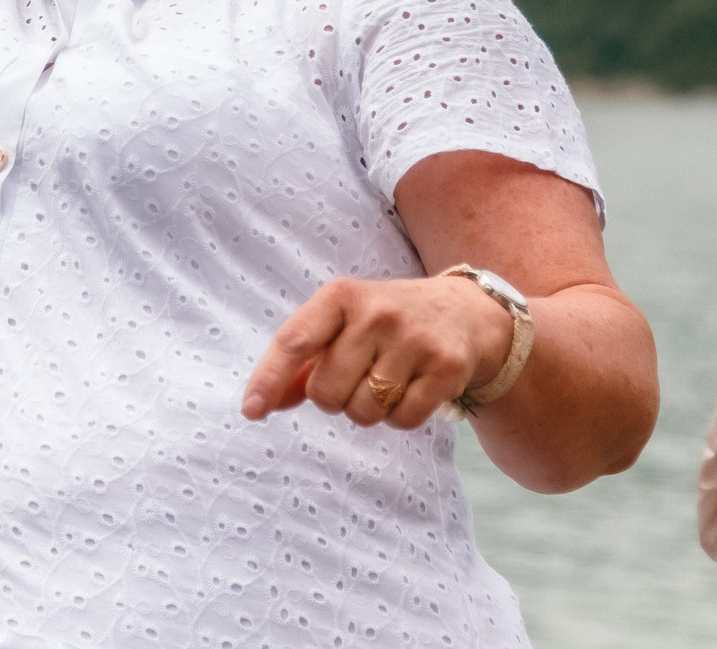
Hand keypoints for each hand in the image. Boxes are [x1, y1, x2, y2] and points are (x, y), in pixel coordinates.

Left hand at [240, 275, 512, 431]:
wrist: (465, 312)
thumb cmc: (386, 323)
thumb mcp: (342, 324)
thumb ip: (302, 363)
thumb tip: (261, 404)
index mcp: (342, 296)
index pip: (295, 341)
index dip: (268, 379)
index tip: (252, 411)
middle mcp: (377, 313)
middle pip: (326, 393)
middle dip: (335, 399)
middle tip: (358, 378)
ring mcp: (414, 340)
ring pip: (364, 411)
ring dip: (369, 410)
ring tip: (387, 381)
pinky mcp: (446, 367)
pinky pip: (402, 420)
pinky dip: (400, 417)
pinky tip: (413, 389)